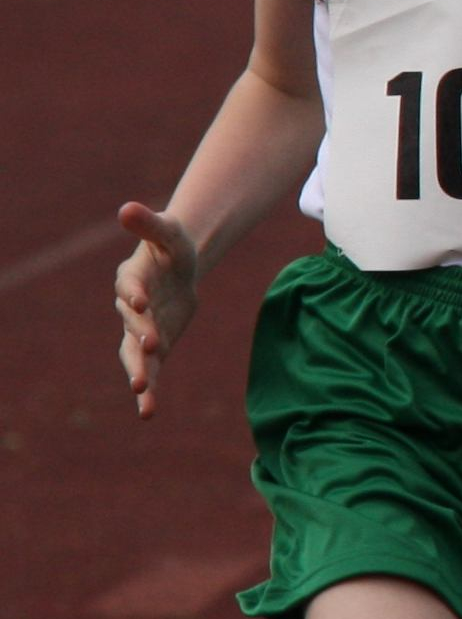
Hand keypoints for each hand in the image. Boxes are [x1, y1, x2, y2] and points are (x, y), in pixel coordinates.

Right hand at [114, 202, 200, 417]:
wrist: (178, 268)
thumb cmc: (172, 246)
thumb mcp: (169, 232)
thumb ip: (149, 223)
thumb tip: (126, 208)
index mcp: (132, 278)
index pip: (129, 286)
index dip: (132, 294)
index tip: (138, 302)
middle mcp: (130, 307)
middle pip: (131, 324)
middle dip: (139, 336)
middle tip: (150, 347)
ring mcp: (140, 330)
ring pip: (134, 354)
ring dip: (138, 370)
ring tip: (141, 390)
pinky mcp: (154, 347)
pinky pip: (150, 370)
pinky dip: (148, 390)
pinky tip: (147, 411)